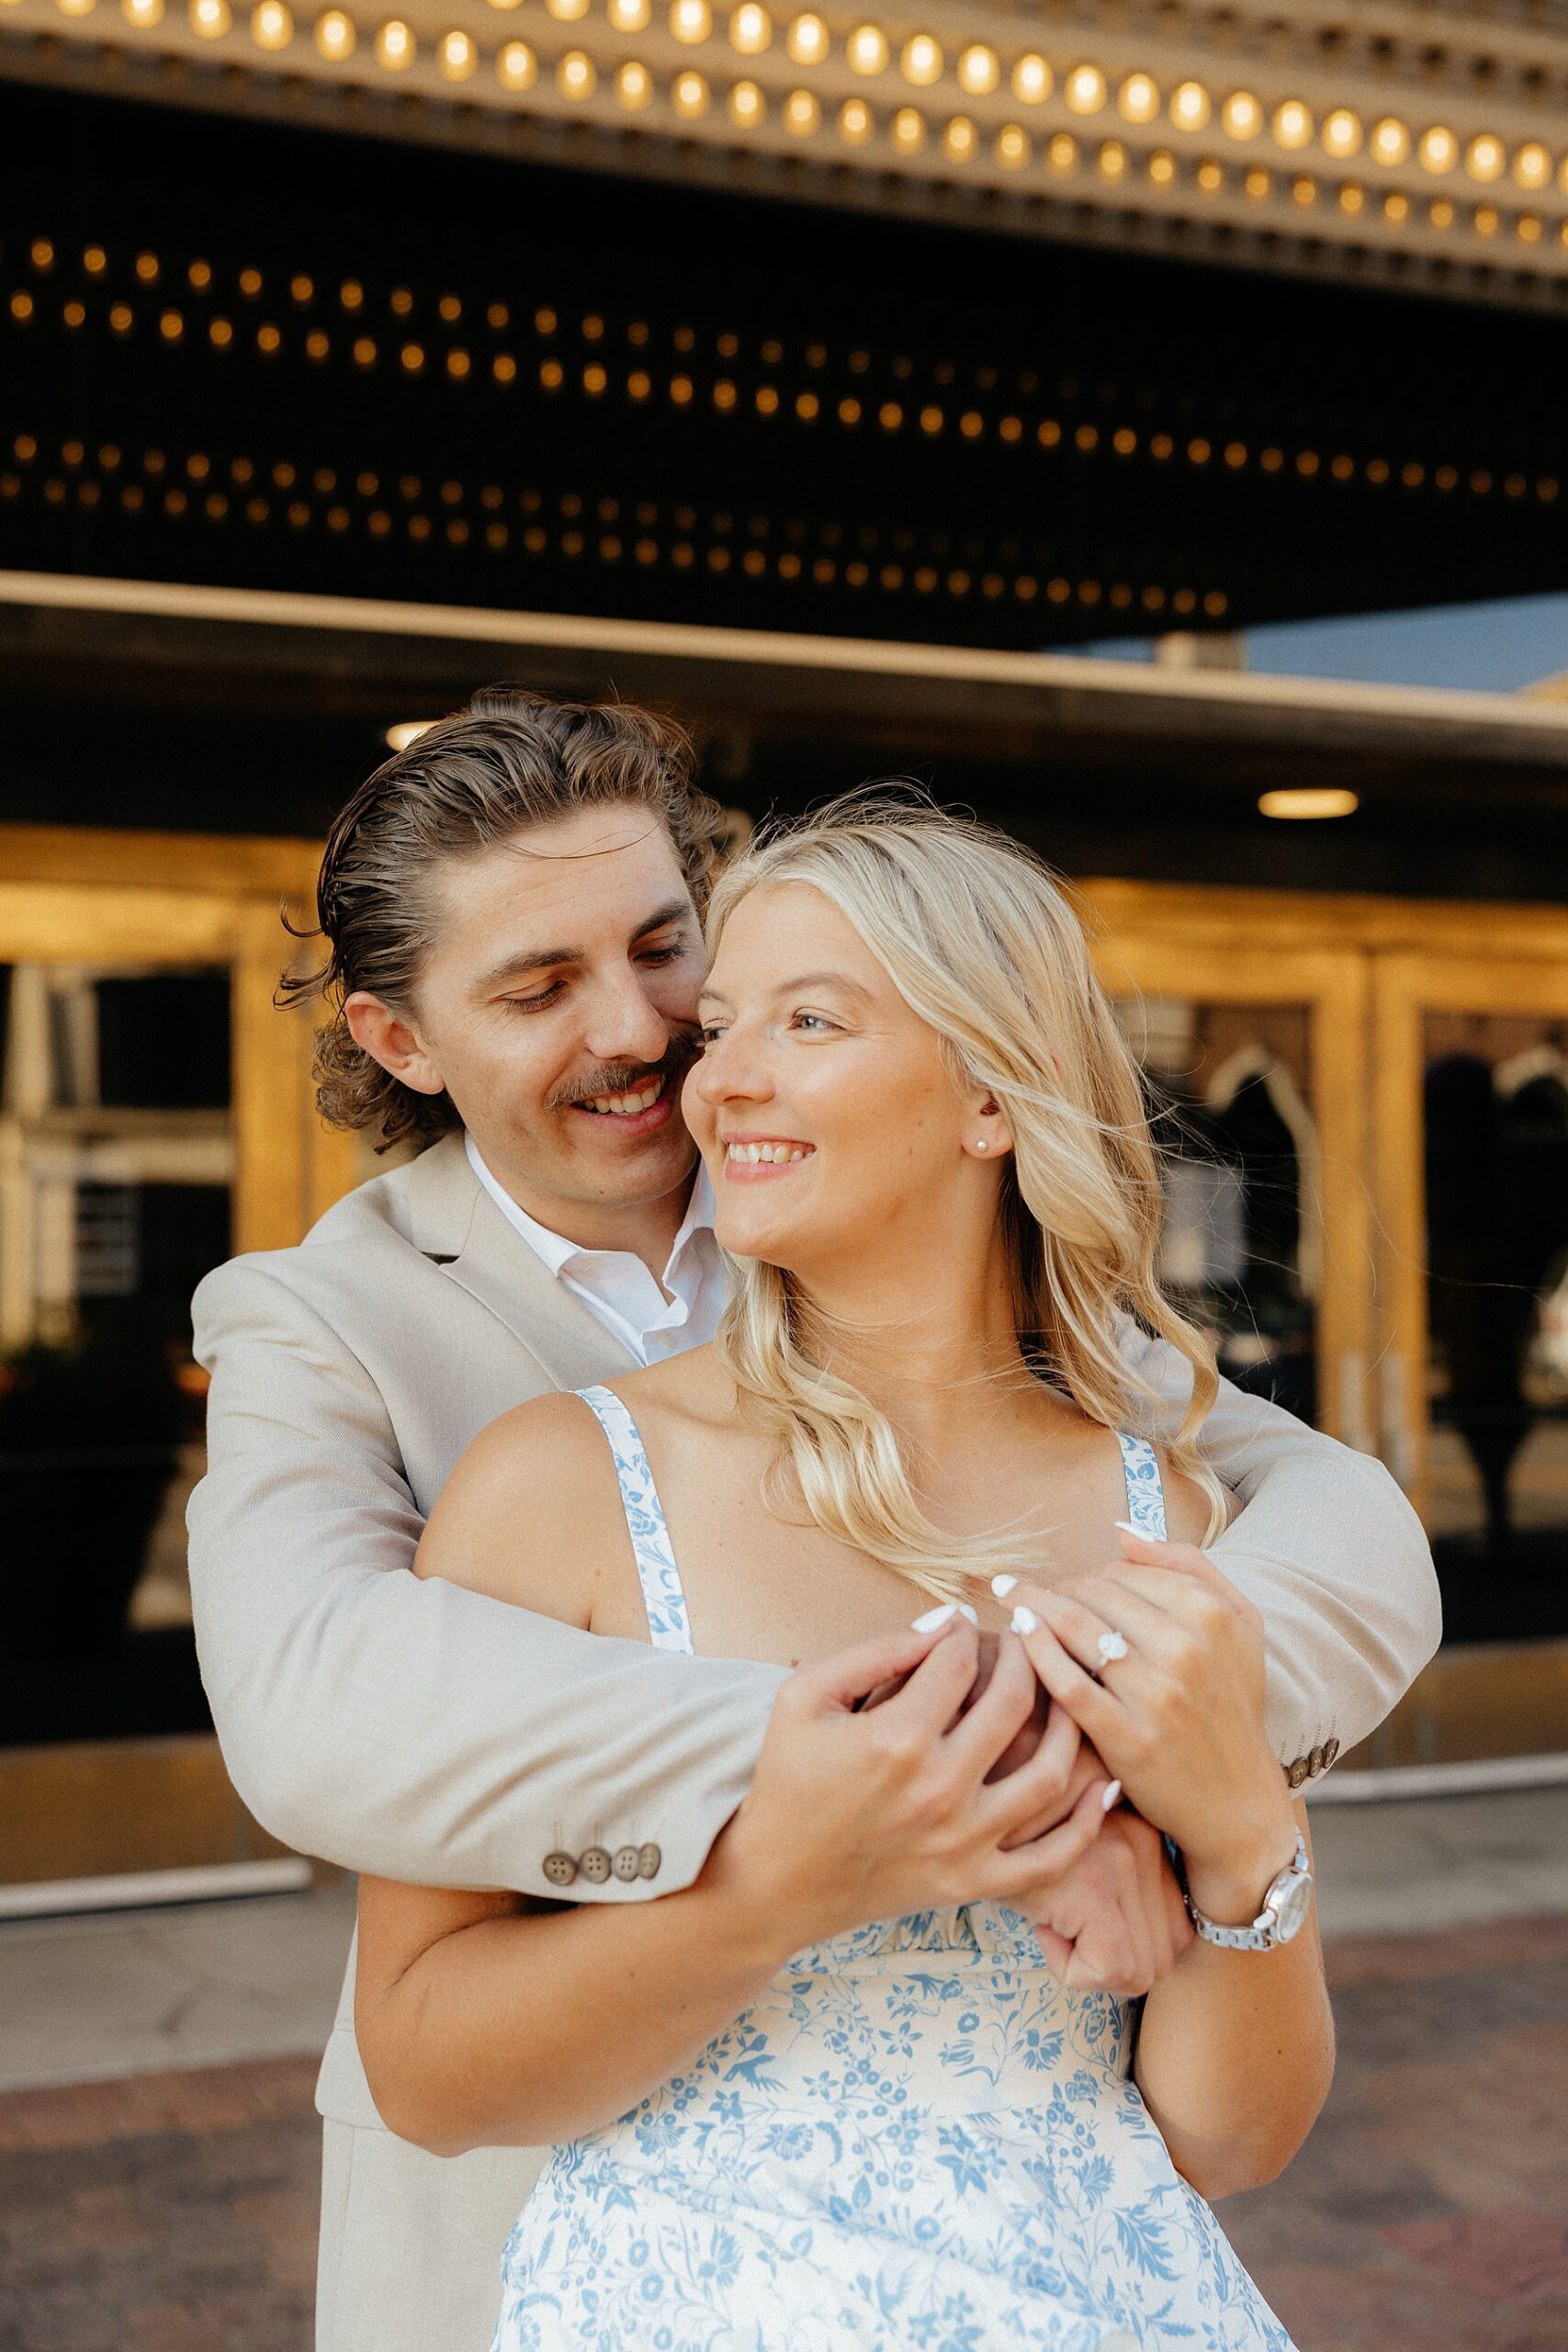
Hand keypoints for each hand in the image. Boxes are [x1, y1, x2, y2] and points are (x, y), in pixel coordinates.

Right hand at [707, 1617, 1113, 1960]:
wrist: (777, 1881)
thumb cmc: (787, 1780)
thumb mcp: (803, 1696)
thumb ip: (874, 1651)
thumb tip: (945, 1623)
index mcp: (897, 1739)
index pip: (957, 1662)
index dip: (964, 1631)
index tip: (964, 1625)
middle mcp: (940, 1789)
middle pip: (1013, 1703)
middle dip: (1024, 1657)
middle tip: (1023, 1640)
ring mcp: (963, 1842)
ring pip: (1049, 1774)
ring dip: (1067, 1724)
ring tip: (1064, 1692)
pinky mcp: (973, 1882)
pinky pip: (1050, 1857)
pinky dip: (1084, 1823)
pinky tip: (1100, 1784)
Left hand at [1004, 1528, 1297, 1911]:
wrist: (1237, 1802)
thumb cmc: (1232, 1705)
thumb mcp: (1239, 1625)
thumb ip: (1188, 1565)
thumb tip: (1121, 1532)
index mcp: (1210, 1614)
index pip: (1123, 1572)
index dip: (1088, 1576)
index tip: (1070, 1587)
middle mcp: (1185, 1648)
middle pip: (1093, 1595)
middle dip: (1058, 1590)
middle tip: (1030, 1594)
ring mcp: (1155, 1694)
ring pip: (1074, 1628)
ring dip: (1032, 1606)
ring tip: (1009, 1600)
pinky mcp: (1125, 1736)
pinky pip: (1065, 1681)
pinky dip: (1034, 1652)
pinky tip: (1017, 1636)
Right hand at [1024, 1806, 1193, 1996]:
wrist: (968, 1803)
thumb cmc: (1015, 1833)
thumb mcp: (1078, 1849)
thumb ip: (1117, 1882)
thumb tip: (1139, 1960)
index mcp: (1151, 1835)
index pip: (1178, 1934)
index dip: (1128, 1947)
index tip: (1081, 1920)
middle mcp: (1147, 1843)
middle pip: (1163, 1959)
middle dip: (1114, 1965)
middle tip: (1066, 1930)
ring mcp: (1124, 1862)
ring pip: (1137, 1972)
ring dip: (1093, 1966)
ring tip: (1054, 1924)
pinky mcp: (1094, 1889)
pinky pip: (1104, 1970)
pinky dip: (1070, 1968)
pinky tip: (1042, 1927)